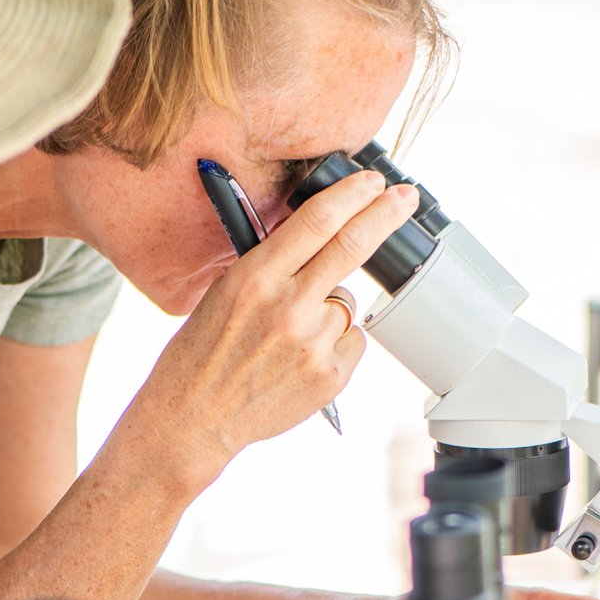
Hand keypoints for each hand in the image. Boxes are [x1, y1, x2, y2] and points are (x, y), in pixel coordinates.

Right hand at [119, 170, 418, 486]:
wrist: (195, 416)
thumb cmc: (203, 351)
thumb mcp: (226, 291)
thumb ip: (273, 263)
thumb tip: (319, 233)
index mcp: (255, 278)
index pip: (316, 221)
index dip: (351, 195)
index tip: (372, 182)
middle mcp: (288, 307)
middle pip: (352, 246)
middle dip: (385, 215)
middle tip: (405, 199)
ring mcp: (313, 343)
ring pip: (348, 302)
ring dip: (330, 307)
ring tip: (289, 335)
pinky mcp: (330, 375)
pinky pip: (353, 339)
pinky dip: (336, 343)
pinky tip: (301, 358)